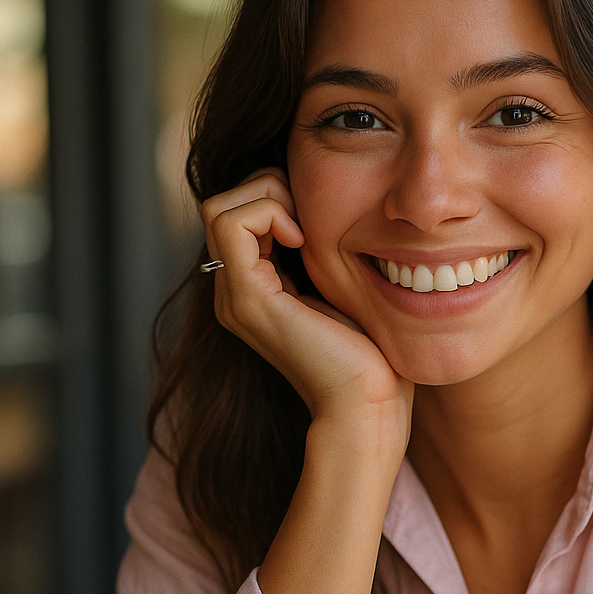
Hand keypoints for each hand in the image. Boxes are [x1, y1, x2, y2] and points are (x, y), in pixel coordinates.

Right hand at [201, 167, 411, 442]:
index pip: (238, 214)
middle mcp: (235, 293)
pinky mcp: (248, 299)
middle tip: (310, 215)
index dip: (275, 195)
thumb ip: (323, 255)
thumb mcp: (344, 289)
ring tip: (305, 228)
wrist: (369, 404)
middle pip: (221, 205)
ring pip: (219, 208)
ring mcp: (236, 297)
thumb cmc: (373, 355)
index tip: (317, 218)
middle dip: (267, 189)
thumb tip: (324, 211)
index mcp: (256, 290)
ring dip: (266, 197)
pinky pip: (232, 224)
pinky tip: (303, 238)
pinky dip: (268, 212)